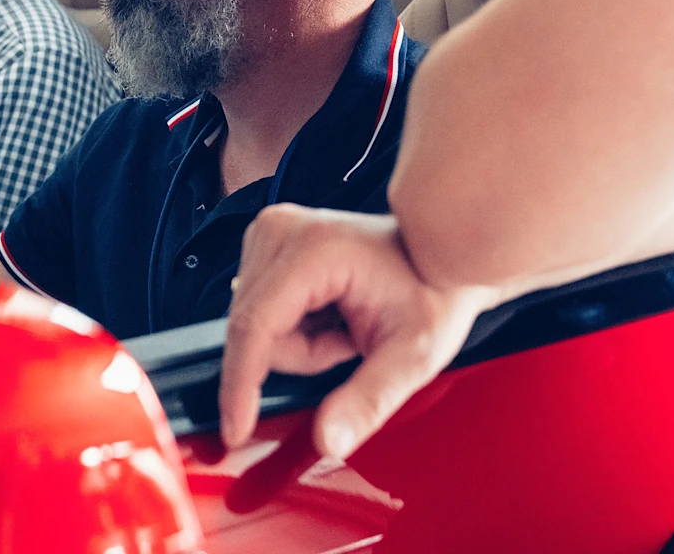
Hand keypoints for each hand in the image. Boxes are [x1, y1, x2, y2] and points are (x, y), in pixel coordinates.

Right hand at [218, 204, 499, 460]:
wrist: (437, 253)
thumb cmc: (431, 291)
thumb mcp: (414, 355)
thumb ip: (369, 400)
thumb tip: (327, 441)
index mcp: (312, 249)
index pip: (253, 328)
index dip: (240, 386)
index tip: (236, 432)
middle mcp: (280, 231)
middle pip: (251, 332)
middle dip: (300, 357)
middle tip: (350, 343)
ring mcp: (271, 233)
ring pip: (251, 327)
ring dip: (296, 345)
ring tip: (343, 328)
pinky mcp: (267, 244)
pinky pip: (258, 314)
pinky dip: (292, 330)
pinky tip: (329, 317)